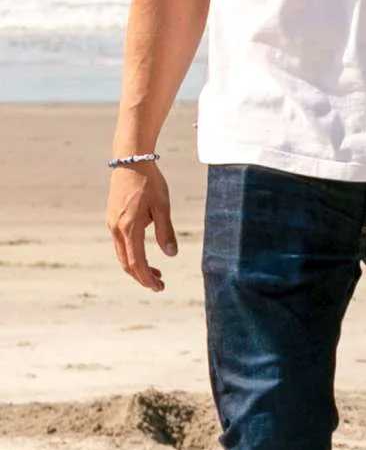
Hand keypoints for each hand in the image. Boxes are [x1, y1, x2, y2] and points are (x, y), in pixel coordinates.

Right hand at [107, 160, 175, 291]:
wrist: (130, 161)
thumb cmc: (149, 182)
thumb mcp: (163, 206)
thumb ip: (166, 231)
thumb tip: (171, 254)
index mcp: (128, 228)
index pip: (136, 263)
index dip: (146, 278)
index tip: (159, 288)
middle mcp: (116, 229)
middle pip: (126, 263)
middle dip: (142, 276)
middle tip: (159, 285)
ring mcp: (112, 224)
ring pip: (122, 254)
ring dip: (137, 266)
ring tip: (156, 272)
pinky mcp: (113, 218)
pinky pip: (120, 243)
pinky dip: (132, 254)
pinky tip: (145, 253)